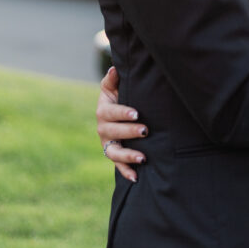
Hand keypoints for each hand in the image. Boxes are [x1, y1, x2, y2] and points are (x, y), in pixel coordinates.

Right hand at [96, 66, 146, 182]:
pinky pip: (118, 166)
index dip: (122, 113)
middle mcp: (103, 128)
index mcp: (103, 111)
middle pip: (112, 132)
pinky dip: (126, 172)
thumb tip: (114, 69)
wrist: (118, 113)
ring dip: (127, 156)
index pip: (111, 112)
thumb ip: (113, 79)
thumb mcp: (114, 87)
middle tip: (145, 130)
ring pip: (114, 152)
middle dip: (128, 132)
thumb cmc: (120, 95)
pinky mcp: (114, 155)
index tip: (136, 113)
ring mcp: (108, 143)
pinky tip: (136, 178)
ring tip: (143, 157)